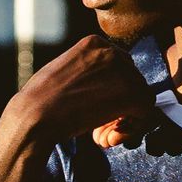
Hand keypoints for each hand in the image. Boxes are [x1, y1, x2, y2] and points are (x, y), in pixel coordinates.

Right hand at [9, 37, 155, 147]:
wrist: (36, 114)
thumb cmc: (41, 101)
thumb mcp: (66, 72)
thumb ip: (88, 74)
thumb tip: (107, 90)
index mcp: (94, 43)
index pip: (119, 67)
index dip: (112, 93)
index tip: (98, 111)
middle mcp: (111, 51)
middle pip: (132, 82)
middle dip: (118, 109)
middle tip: (100, 130)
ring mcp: (122, 70)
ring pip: (140, 97)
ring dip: (123, 121)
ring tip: (102, 137)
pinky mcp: (130, 92)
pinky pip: (145, 111)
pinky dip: (131, 129)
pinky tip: (107, 138)